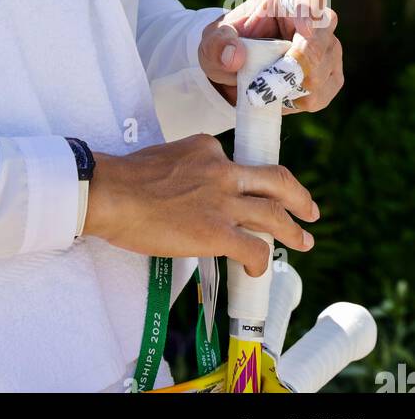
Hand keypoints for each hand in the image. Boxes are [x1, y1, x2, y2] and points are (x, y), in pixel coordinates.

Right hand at [84, 134, 319, 274]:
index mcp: (207, 147)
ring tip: (304, 240)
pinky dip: (260, 262)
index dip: (249, 182)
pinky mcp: (218, 232)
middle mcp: (222, 169)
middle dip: (298, 196)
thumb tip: (187, 191)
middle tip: (309, 210)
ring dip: (293, 230)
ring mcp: (223, 201)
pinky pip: (254, 249)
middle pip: (275, 180)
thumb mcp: (164, 157)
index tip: (253, 192)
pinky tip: (257, 270)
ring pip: (274, 214)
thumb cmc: (124, 178)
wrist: (109, 192)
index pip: (239, 163)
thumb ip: (186, 169)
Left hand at [198, 0, 342, 114]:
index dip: (310, 12)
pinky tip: (277, 96)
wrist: (237, 68)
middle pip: (322, 41)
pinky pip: (321, 96)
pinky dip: (297, 102)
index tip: (304, 30)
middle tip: (264, 82)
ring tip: (261, 86)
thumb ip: (217, 43)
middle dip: (295, 66)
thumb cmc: (229, 44)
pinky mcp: (332, 76)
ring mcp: (329, 49)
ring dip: (290, 87)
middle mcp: (318, 20)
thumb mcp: (212, 40)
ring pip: (322, 73)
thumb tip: (235, 57)